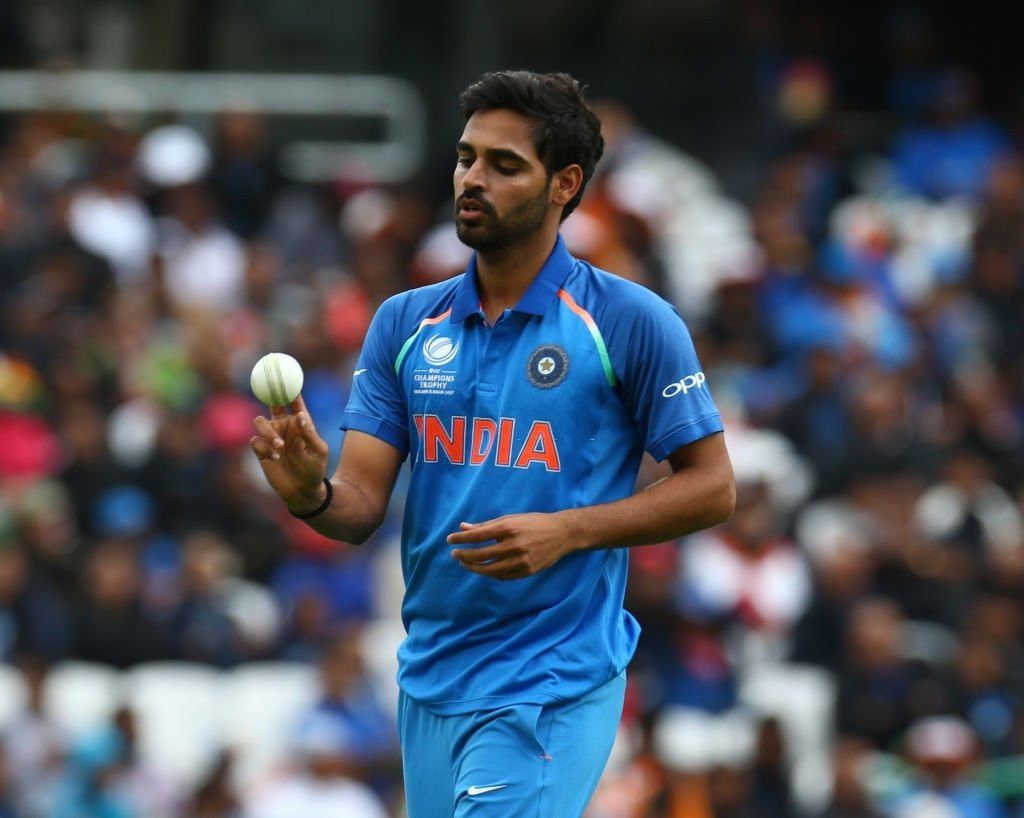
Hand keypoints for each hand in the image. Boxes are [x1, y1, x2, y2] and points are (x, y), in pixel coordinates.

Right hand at [250, 395, 329, 508]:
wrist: (303, 491)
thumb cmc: (315, 469)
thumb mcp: (319, 451)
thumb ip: (310, 433)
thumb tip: (300, 415)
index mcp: (300, 422)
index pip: (294, 401)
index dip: (290, 388)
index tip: (286, 378)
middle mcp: (284, 426)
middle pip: (272, 404)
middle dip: (268, 394)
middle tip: (267, 390)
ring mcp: (271, 437)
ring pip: (260, 422)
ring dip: (268, 431)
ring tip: (280, 446)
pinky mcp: (261, 451)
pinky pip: (255, 441)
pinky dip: (264, 447)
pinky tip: (275, 458)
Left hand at [447, 512, 577, 579]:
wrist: (562, 533)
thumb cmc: (534, 523)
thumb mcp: (511, 518)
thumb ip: (487, 525)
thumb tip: (463, 527)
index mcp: (509, 528)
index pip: (478, 535)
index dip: (461, 539)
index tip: (450, 540)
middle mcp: (514, 545)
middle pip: (481, 555)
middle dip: (464, 555)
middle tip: (455, 554)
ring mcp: (521, 560)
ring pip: (490, 570)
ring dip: (474, 568)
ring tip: (465, 563)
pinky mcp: (527, 571)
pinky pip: (503, 576)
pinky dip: (490, 574)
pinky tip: (483, 569)